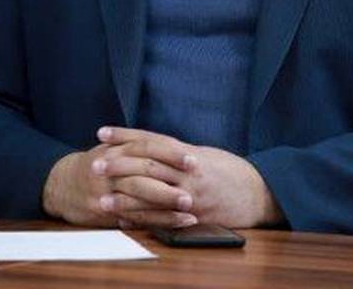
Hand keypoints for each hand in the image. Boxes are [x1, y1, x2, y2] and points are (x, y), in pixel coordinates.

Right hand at [42, 144, 197, 228]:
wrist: (61, 184)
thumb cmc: (95, 166)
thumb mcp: (110, 149)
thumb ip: (136, 147)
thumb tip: (173, 147)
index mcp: (116, 149)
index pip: (146, 146)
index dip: (170, 153)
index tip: (193, 159)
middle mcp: (111, 168)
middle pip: (144, 171)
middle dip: (171, 180)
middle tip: (195, 186)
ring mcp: (106, 191)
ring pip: (139, 196)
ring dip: (166, 205)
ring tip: (190, 209)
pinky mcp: (104, 211)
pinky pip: (134, 217)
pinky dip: (157, 220)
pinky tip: (177, 223)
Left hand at [95, 127, 282, 228]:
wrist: (258, 193)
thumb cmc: (228, 170)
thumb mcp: (202, 153)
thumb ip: (174, 152)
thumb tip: (146, 145)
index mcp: (187, 153)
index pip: (149, 140)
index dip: (124, 135)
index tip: (101, 133)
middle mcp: (187, 172)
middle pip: (146, 165)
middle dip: (118, 165)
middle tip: (94, 164)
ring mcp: (190, 195)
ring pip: (152, 194)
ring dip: (124, 197)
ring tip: (100, 197)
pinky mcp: (193, 216)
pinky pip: (163, 219)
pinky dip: (142, 219)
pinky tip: (123, 219)